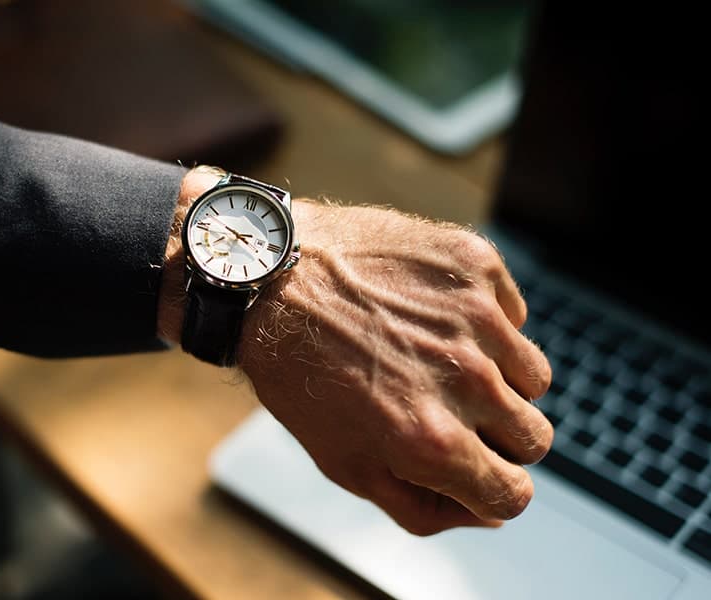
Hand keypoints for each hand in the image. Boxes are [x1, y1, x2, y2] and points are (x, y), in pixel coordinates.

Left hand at [237, 200, 552, 535]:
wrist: (269, 277)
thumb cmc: (298, 373)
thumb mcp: (343, 462)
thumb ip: (421, 507)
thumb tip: (486, 514)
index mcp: (431, 441)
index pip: (513, 495)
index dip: (491, 488)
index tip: (472, 468)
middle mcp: (465, 380)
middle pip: (534, 438)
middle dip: (497, 436)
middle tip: (446, 407)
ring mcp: (476, 317)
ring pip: (535, 377)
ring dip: (497, 377)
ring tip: (437, 359)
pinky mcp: (475, 264)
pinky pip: (514, 315)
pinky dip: (485, 322)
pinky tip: (431, 315)